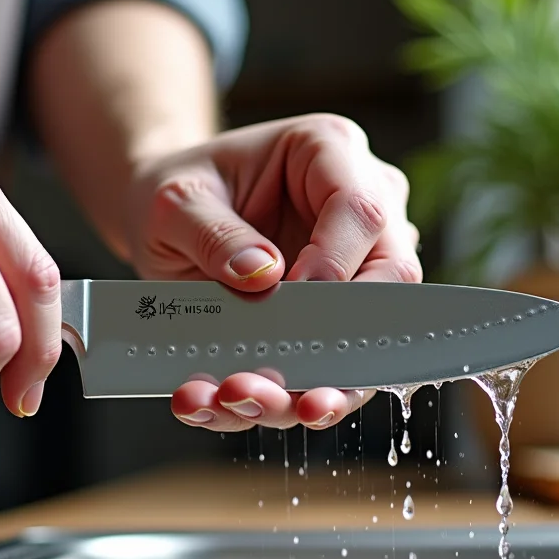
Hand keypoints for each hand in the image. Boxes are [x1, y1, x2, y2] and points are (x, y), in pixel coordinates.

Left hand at [126, 114, 421, 431]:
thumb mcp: (175, 201)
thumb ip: (214, 232)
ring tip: (238, 401)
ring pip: (366, 339)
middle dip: (337, 341)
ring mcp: (359, 266)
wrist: (169, 221)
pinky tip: (218, 406)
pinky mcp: (338, 320)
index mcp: (330, 152)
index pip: (362, 211)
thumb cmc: (179, 192)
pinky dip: (277, 398)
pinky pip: (329, 369)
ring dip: (307, 384)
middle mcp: (364, 210)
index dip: (335, 265)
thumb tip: (262, 277)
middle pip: (389, 281)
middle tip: (272, 378)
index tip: (285, 302)